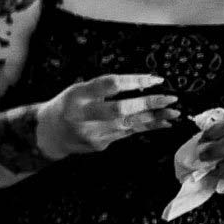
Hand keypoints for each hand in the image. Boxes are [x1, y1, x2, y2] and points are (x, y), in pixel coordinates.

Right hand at [33, 74, 181, 157]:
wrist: (49, 134)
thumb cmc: (68, 106)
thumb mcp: (79, 90)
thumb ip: (103, 88)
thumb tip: (142, 85)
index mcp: (78, 94)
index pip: (110, 85)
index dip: (134, 81)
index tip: (155, 80)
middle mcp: (83, 115)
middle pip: (120, 108)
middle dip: (148, 104)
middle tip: (169, 99)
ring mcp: (91, 132)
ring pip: (128, 124)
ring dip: (153, 118)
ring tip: (174, 113)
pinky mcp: (99, 144)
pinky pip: (127, 133)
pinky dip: (146, 127)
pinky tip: (162, 123)